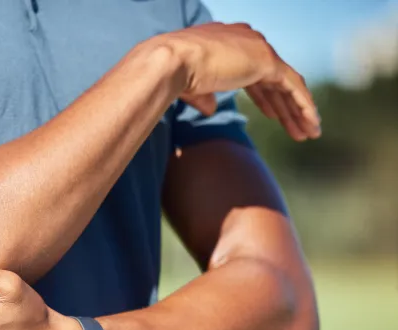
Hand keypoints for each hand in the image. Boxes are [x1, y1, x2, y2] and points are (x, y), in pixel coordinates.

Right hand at [156, 22, 320, 140]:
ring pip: (287, 84)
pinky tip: (311, 123)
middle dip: (285, 106)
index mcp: (230, 43)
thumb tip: (211, 109)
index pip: (255, 72)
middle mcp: (248, 41)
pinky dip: (304, 105)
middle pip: (274, 80)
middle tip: (297, 128)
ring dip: (299, 110)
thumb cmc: (174, 73)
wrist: (174, 62)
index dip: (265, 96)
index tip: (274, 115)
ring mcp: (259, 49)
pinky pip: (293, 86)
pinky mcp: (266, 61)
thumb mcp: (192, 87)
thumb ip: (204, 95)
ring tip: (309, 132)